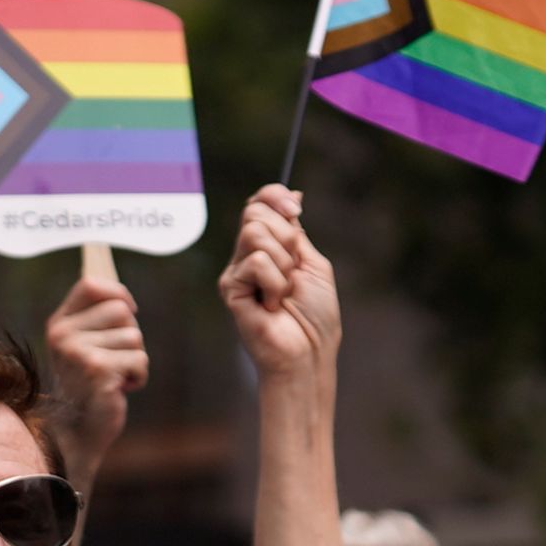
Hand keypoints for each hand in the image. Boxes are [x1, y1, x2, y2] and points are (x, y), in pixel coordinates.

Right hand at [43, 270, 146, 476]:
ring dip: (135, 360)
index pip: (90, 285)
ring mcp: (79, 353)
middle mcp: (64, 336)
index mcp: (58, 325)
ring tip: (116, 377)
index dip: (117, 292)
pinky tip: (120, 389)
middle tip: (116, 360)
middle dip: (130, 335)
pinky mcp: (99, 370)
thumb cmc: (87, 387)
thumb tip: (125, 299)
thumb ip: (96, 320)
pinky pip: (139, 360)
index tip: (130, 309)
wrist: (77, 433)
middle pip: (120, 310)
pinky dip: (138, 377)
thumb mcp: (83, 348)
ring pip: (134, 337)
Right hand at [219, 185, 338, 384]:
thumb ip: (297, 231)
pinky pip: (257, 262)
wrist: (309, 352)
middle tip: (293, 271)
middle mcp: (249, 255)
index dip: (273, 196)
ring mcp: (237, 271)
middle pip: (255, 213)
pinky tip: (272, 306)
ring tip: (284, 292)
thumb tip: (293, 193)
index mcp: (271, 246)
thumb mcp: (314, 263)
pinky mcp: (229, 287)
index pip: (259, 203)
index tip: (296, 208)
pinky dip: (276, 283)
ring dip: (283, 263)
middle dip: (286, 237)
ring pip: (254, 233)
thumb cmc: (316, 316)